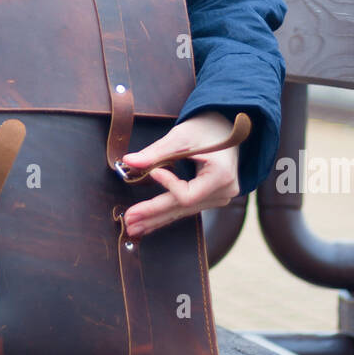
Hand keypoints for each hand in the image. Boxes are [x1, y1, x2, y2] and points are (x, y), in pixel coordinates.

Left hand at [119, 110, 243, 237]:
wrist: (225, 128)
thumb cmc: (206, 128)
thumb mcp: (181, 136)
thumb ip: (156, 152)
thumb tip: (129, 162)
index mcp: (221, 175)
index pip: (188, 194)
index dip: (168, 185)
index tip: (154, 171)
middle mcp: (223, 191)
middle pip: (183, 208)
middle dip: (153, 214)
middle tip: (129, 221)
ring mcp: (219, 197)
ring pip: (183, 211)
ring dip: (157, 218)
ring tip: (134, 227)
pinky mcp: (211, 198)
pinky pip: (186, 208)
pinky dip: (167, 213)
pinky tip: (150, 223)